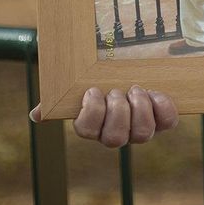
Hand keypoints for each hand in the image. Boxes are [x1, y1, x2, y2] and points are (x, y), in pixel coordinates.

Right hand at [28, 86, 178, 147]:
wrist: (135, 66)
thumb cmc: (103, 76)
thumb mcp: (81, 81)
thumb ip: (60, 96)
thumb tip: (36, 115)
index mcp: (94, 124)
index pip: (85, 130)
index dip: (90, 111)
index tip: (94, 90)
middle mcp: (117, 132)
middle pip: (114, 138)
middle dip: (116, 111)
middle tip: (117, 91)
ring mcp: (141, 128)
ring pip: (141, 134)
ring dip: (139, 109)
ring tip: (135, 89)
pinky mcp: (163, 120)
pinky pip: (167, 122)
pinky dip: (163, 106)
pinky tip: (155, 92)